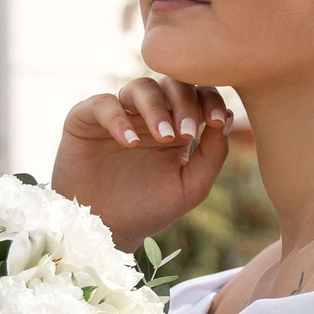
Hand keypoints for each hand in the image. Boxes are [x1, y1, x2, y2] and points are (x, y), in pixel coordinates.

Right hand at [50, 75, 231, 246]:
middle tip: (188, 133)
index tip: (216, 120)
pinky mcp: (85, 119)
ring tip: (163, 137)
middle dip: (185, 104)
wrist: (106, 230)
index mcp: (178, 126)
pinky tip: (130, 142)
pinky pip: (103, 104)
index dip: (210, 100)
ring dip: (156, 108)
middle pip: (172, 84)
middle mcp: (149, 114)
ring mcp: (119, 113)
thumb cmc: (149, 209)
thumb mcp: (191, 187)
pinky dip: (118, 118)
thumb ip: (213, 154)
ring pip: (140, 87)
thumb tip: (228, 116)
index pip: (198, 95)